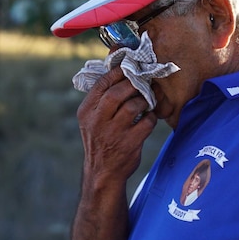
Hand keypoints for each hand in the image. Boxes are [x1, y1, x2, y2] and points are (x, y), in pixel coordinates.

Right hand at [77, 67, 156, 182]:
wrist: (102, 172)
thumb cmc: (101, 140)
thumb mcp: (92, 119)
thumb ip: (102, 98)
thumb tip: (119, 67)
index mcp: (86, 111)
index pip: (102, 83)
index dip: (118, 72)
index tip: (130, 66)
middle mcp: (97, 121)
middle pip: (118, 92)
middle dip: (134, 84)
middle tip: (143, 81)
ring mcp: (113, 133)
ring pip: (134, 106)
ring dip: (144, 100)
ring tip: (146, 101)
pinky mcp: (129, 144)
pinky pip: (147, 122)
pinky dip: (151, 117)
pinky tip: (149, 118)